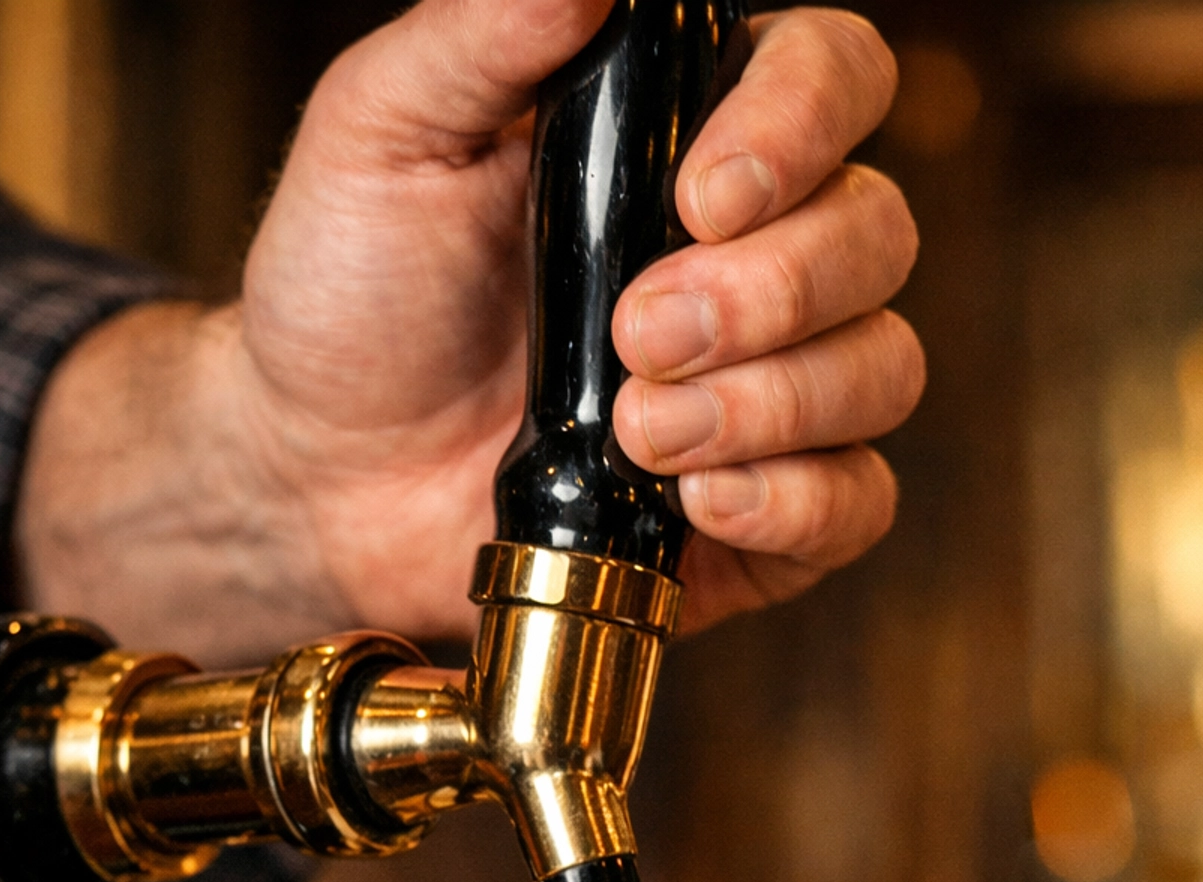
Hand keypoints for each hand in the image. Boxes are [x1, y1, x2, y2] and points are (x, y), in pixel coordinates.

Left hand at [16, 3, 921, 661]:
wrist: (322, 477)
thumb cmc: (354, 295)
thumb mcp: (382, 134)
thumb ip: (481, 35)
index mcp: (685, 136)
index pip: (835, 78)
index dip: (803, 125)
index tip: (704, 196)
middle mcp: (756, 253)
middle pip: (876, 234)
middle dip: (769, 292)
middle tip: (637, 335)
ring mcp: (772, 387)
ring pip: (880, 369)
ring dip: (767, 403)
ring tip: (637, 430)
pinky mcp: (768, 513)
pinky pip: (855, 501)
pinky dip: (790, 501)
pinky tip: (694, 502)